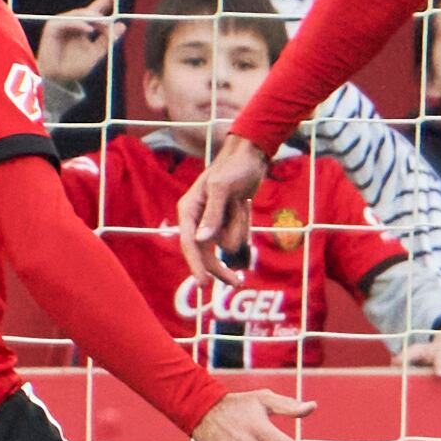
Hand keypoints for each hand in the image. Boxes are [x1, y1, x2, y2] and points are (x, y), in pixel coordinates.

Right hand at [32, 0, 121, 95]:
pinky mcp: (52, 27)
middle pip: (90, 10)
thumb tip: (122, 25)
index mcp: (85, 27)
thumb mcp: (96, 54)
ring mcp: (62, 23)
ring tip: (104, 25)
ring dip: (93, 19)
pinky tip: (90, 30)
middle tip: (113, 15)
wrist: (57, 80)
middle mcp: (74, 22)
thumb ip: (107, 40)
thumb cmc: (74, 68)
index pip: (98, 10)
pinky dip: (79, 25)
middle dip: (102, 10)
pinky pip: (67, 22)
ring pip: (80, 14)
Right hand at [176, 135, 270, 283]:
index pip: (189, 243)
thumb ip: (212, 215)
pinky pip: (236, 235)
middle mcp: (197, 219)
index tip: (203, 284)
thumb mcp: (222, 188)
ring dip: (240, 226)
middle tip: (237, 283)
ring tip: (242, 203)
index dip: (195, 265)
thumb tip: (201, 240)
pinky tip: (244, 205)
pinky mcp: (227, 222)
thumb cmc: (234, 167)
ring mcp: (212, 221)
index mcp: (188, 210)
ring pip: (227, 243)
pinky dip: (244, 224)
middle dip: (221, 267)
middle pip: (206, 253)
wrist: (251, 156)